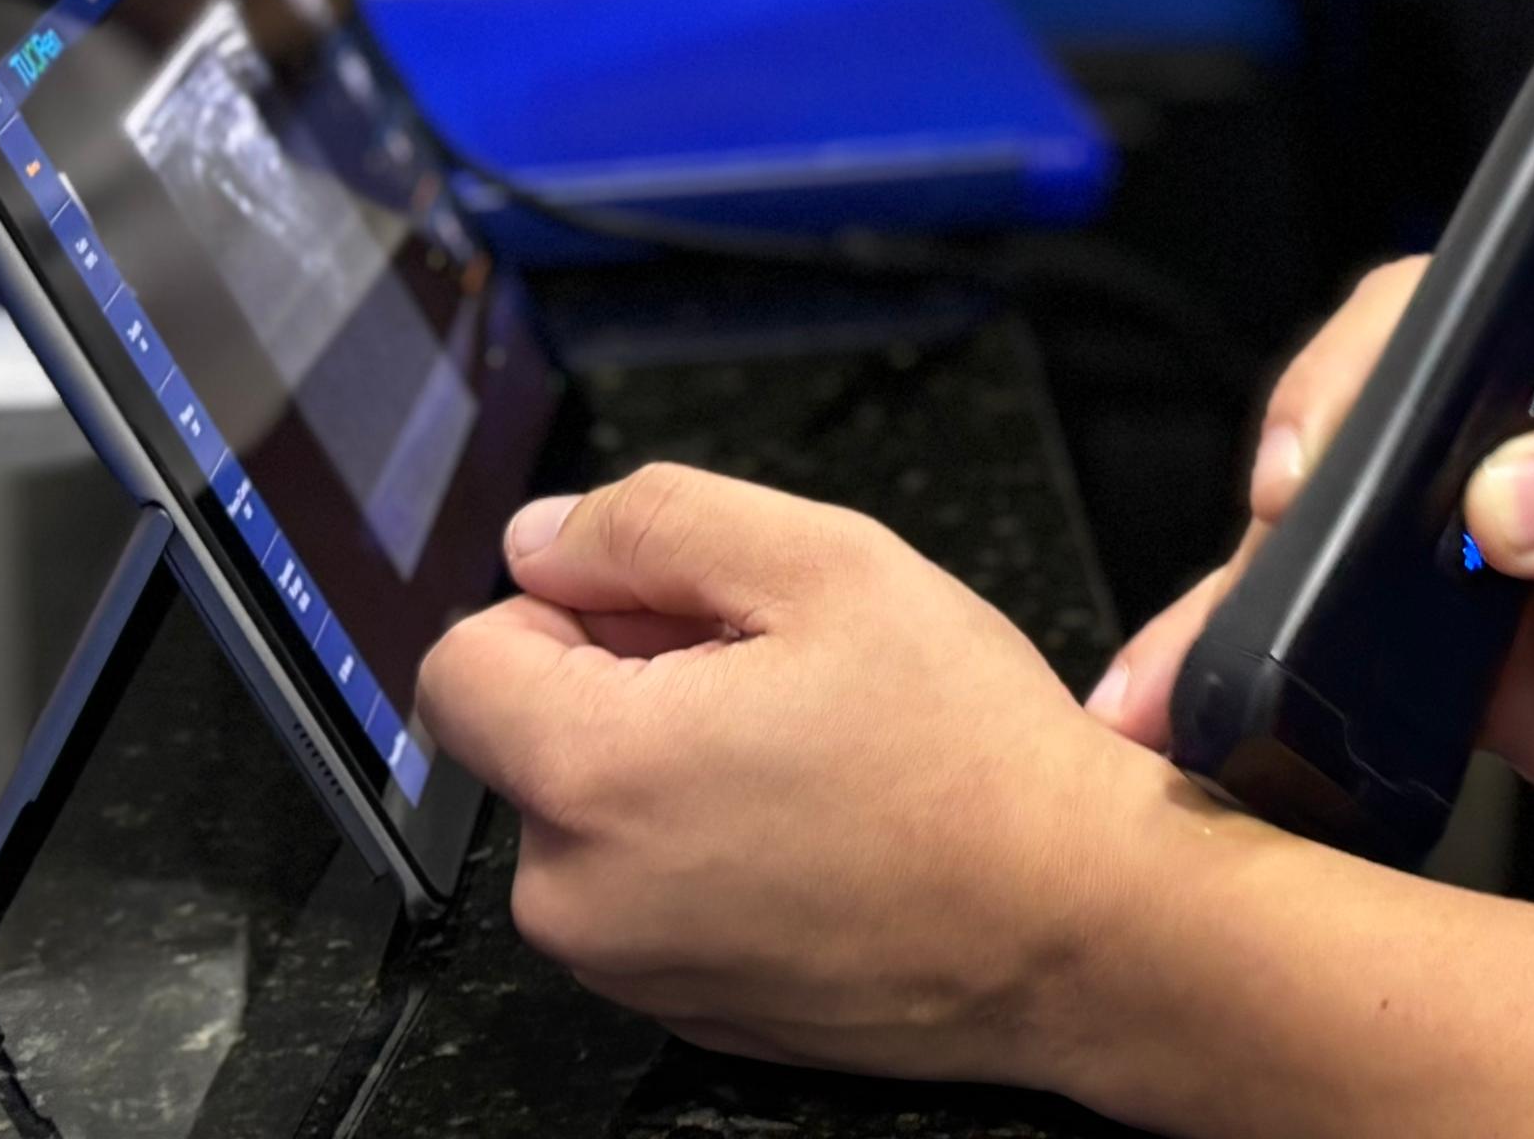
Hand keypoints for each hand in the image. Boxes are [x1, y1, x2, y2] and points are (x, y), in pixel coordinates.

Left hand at [418, 466, 1166, 1078]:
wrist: (1074, 928)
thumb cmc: (968, 753)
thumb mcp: (827, 564)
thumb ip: (656, 525)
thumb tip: (544, 539)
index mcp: (591, 773)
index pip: (460, 663)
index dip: (567, 607)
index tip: (678, 614)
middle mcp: (576, 895)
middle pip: (533, 737)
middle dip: (630, 681)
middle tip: (781, 676)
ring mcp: (628, 969)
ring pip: (595, 813)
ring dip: (672, 762)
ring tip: (815, 754)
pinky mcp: (684, 1008)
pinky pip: (649, 891)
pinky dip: (708, 843)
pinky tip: (821, 825)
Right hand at [1087, 260, 1533, 838]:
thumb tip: (1512, 499)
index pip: (1428, 313)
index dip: (1359, 363)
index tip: (1326, 442)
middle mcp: (1474, 431)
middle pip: (1336, 417)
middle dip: (1278, 478)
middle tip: (1267, 539)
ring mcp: (1426, 537)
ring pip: (1297, 535)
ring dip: (1229, 592)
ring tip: (1173, 665)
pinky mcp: (1399, 640)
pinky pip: (1301, 641)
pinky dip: (1243, 674)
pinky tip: (1182, 713)